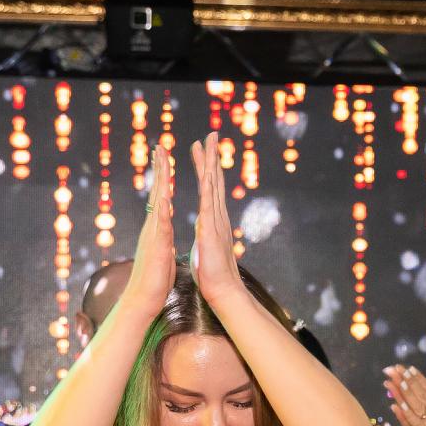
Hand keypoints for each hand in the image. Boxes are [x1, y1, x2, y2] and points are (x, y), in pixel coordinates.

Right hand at [117, 138, 176, 322]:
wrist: (143, 299)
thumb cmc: (155, 280)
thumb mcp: (162, 254)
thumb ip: (162, 241)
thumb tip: (163, 236)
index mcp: (157, 228)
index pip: (161, 197)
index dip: (163, 177)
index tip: (164, 157)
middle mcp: (153, 227)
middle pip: (157, 191)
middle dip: (160, 168)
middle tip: (161, 145)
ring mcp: (153, 234)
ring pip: (158, 201)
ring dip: (161, 180)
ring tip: (163, 161)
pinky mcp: (157, 245)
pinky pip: (161, 224)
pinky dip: (162, 209)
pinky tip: (165, 195)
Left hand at [189, 132, 246, 307]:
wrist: (223, 290)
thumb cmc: (213, 274)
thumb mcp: (206, 247)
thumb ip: (207, 235)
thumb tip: (205, 229)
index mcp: (213, 219)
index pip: (209, 188)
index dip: (205, 168)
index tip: (201, 150)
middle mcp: (217, 216)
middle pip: (214, 180)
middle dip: (211, 156)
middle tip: (210, 134)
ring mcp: (215, 221)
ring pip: (213, 186)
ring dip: (211, 163)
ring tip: (209, 143)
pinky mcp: (210, 230)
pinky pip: (209, 204)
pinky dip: (208, 187)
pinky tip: (206, 172)